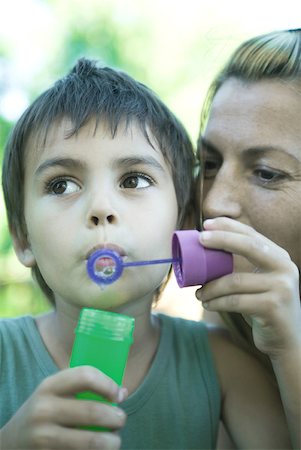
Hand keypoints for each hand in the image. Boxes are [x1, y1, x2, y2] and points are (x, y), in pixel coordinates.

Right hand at [0, 366, 126, 448]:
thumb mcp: (54, 393)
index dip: (108, 384)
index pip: (86, 376)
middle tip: (120, 420)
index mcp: (49, 386)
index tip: (118, 395)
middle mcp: (44, 410)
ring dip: (112, 442)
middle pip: (93, 411)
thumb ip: (83, 388)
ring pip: (92, 441)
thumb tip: (122, 392)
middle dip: (116, 418)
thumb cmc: (42, 413)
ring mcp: (44, 437)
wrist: (10, 443)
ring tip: (114, 440)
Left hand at [196, 217, 300, 357]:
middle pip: (249, 246)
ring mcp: (282, 288)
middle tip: (200, 240)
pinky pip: (235, 301)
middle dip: (221, 239)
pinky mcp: (273, 308)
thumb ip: (243, 265)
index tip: (206, 224)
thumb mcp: (258, 282)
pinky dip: (216, 302)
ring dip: (210, 287)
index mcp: (280, 258)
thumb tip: (205, 249)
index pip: (252, 235)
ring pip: (235, 281)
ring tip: (198, 293)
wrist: (286, 341)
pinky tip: (207, 304)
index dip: (229, 227)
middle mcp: (285, 268)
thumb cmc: (263, 307)